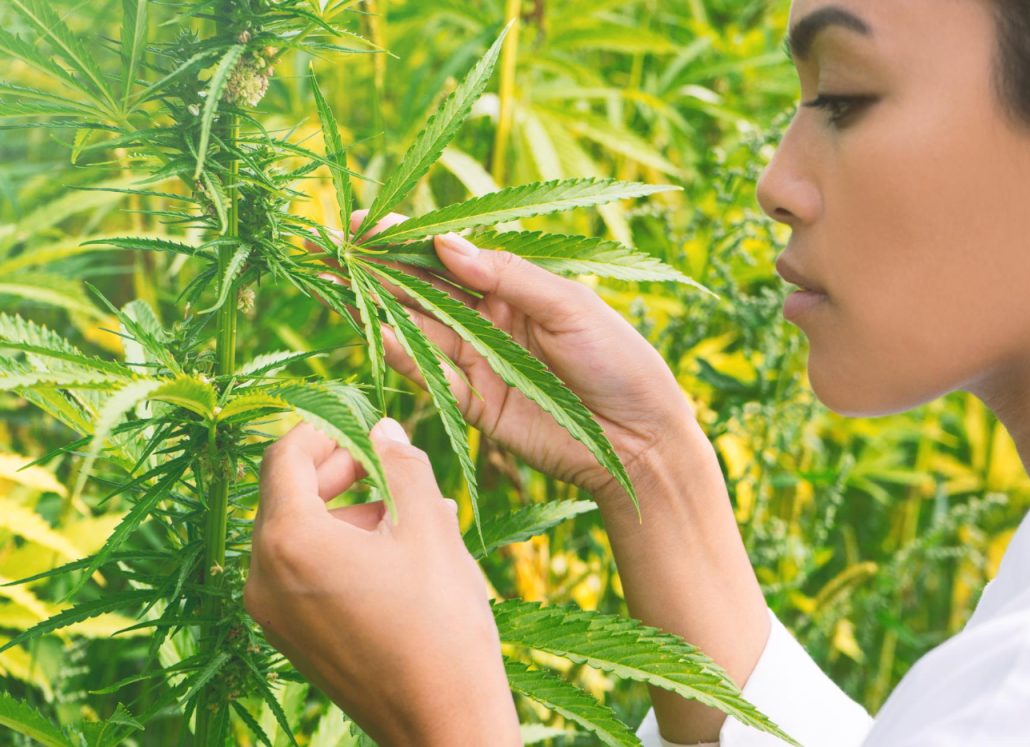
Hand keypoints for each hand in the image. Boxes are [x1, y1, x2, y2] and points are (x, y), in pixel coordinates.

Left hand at [244, 418, 520, 745]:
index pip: (284, 457)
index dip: (323, 430)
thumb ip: (402, 466)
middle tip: (388, 463)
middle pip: (287, 497)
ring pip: (299, 536)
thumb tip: (383, 429)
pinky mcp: (291, 640)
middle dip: (339, 472)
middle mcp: (263, 577)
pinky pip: (303, 575)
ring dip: (347, 513)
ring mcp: (271, 615)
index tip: (361, 422)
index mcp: (289, 541)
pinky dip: (340, 552)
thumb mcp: (429, 528)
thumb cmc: (440, 622)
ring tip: (412, 515)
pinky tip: (397, 556)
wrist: (444, 722)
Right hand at [330, 210, 706, 508]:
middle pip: (422, 290)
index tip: (365, 221)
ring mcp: (479, 363)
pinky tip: (371, 327)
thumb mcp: (571, 306)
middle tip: (328, 245)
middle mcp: (490, 321)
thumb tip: (446, 242)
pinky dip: (400, 354)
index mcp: (516, 288)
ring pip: (418, 329)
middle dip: (376, 268)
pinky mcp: (475, 404)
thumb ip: (508, 277)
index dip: (407, 240)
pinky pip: (431, 375)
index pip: (450, 257)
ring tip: (334, 280)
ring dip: (376, 305)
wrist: (640, 439)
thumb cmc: (620, 361)